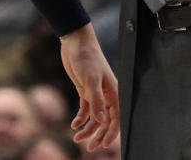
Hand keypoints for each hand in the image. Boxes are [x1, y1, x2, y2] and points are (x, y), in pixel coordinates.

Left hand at [59, 23, 120, 149]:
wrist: (75, 42)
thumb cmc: (87, 58)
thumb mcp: (90, 79)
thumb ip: (96, 101)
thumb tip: (102, 122)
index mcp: (114, 93)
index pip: (117, 119)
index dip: (112, 133)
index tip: (103, 145)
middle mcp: (106, 95)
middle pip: (106, 122)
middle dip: (99, 136)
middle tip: (89, 148)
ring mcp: (95, 94)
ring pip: (95, 118)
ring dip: (88, 129)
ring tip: (77, 139)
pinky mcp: (85, 90)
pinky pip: (85, 110)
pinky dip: (80, 119)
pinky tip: (74, 125)